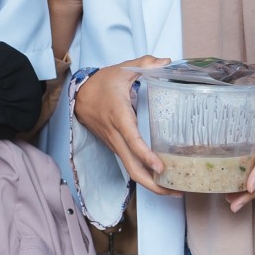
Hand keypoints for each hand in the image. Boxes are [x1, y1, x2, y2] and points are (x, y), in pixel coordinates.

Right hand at [78, 56, 168, 195]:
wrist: (79, 95)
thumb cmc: (102, 84)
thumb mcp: (122, 69)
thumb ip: (145, 64)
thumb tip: (167, 62)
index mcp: (119, 116)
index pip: (133, 141)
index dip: (146, 157)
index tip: (162, 168)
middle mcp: (116, 135)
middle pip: (132, 167)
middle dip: (152, 185)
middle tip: (175, 192)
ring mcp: (115, 144)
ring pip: (130, 169)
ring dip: (150, 184)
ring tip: (173, 190)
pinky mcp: (115, 146)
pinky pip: (129, 164)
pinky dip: (144, 174)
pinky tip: (160, 177)